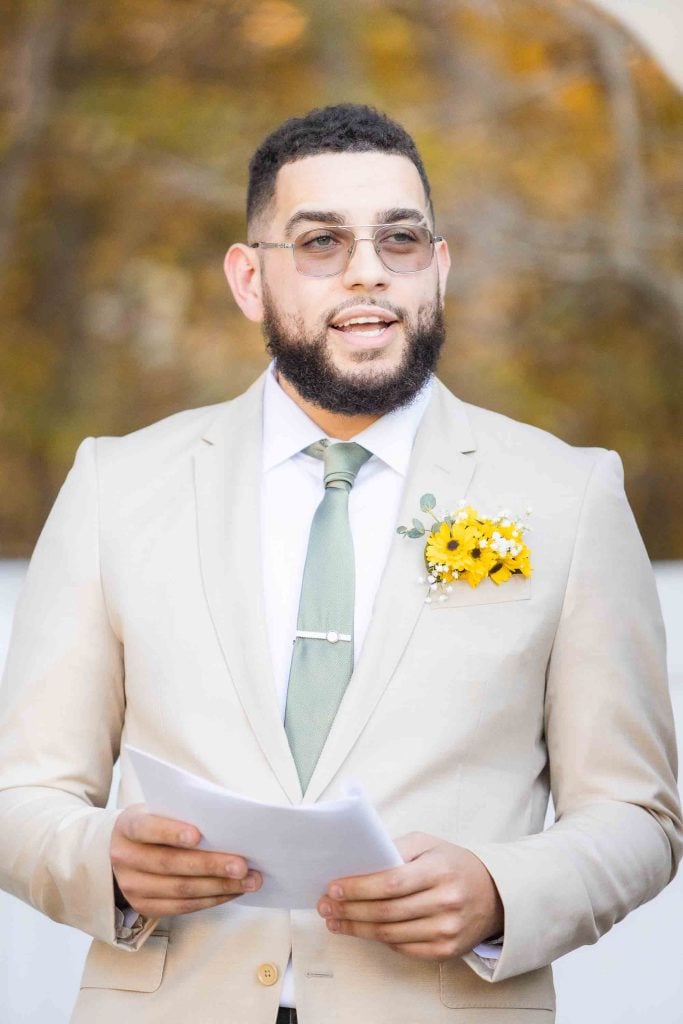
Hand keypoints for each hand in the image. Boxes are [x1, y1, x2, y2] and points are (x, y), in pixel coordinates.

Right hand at [110, 804, 260, 917]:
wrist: (121, 851)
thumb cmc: (153, 823)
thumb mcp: (158, 810)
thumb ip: (182, 813)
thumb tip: (226, 824)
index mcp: (128, 827)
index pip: (147, 828)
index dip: (171, 832)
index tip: (197, 835)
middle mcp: (125, 858)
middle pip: (170, 864)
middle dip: (210, 865)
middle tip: (242, 865)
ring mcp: (132, 886)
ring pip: (180, 889)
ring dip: (219, 886)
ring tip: (249, 880)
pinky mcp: (145, 907)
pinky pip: (182, 906)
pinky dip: (212, 899)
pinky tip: (234, 891)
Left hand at [317, 832, 502, 960]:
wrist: (494, 895)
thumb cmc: (453, 864)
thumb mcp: (428, 844)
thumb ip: (396, 848)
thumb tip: (360, 861)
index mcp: (439, 870)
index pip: (391, 882)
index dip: (359, 887)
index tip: (334, 887)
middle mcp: (445, 902)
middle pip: (386, 912)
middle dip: (350, 909)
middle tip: (326, 906)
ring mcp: (447, 930)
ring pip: (390, 934)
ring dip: (356, 928)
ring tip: (335, 920)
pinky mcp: (446, 951)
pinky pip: (403, 948)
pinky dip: (379, 940)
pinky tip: (363, 930)